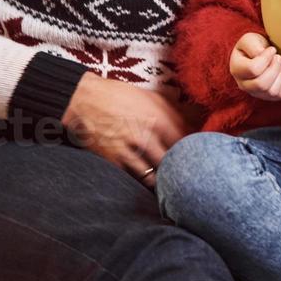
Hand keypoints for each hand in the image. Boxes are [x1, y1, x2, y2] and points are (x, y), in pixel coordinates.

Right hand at [62, 73, 193, 187]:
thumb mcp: (151, 96)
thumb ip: (174, 111)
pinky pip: (135, 179)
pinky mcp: (114, 162)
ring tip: (172, 182)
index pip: (187, 141)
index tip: (198, 154)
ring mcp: (129, 151)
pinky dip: (145, 184)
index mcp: (158, 118)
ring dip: (165, 179)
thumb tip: (196, 120)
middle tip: (188, 172)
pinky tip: (153, 184)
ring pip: (156, 176)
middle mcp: (146, 136)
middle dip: (182, 168)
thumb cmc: (118, 96)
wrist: (82, 100)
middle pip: (174, 161)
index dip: (195, 150)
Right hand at [230, 32, 280, 100]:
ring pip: (272, 92)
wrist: (258, 53)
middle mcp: (243, 85)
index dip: (266, 58)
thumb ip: (253, 46)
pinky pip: (280, 95)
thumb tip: (264, 55)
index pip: (253, 69)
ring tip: (279, 65)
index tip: (271, 49)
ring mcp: (255, 93)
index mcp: (236, 69)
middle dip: (274, 68)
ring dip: (280, 75)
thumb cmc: (253, 46)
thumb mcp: (249, 39)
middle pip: (261, 84)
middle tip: (278, 57)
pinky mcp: (267, 97)